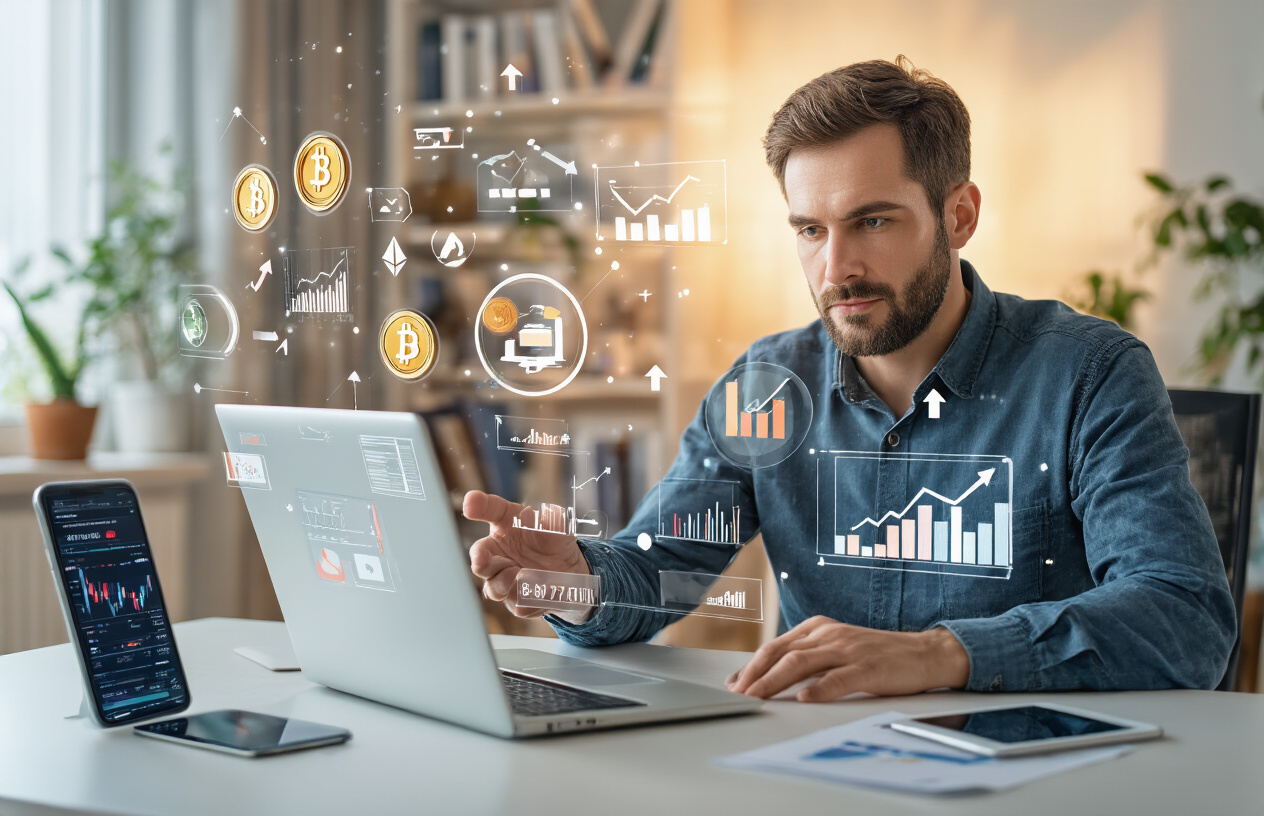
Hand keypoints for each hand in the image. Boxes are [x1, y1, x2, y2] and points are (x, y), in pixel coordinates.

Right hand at [463, 490, 590, 621]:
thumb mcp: (556, 526)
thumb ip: (551, 519)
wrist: (570, 570)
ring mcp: (504, 580)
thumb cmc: (553, 542)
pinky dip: (532, 599)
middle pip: (479, 558)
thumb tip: (550, 512)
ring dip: (505, 583)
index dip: (477, 505)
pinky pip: (518, 606)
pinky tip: (546, 590)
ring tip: (523, 574)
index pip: (489, 510)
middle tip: (483, 559)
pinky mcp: (517, 602)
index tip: (470, 505)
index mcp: (504, 527)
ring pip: (493, 588)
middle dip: (479, 559)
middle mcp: (498, 554)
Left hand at [726, 617, 969, 701]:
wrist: (923, 653)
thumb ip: (807, 660)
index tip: (733, 684)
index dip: (751, 665)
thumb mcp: (837, 650)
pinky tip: (804, 698)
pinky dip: (819, 688)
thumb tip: (770, 679)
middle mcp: (829, 635)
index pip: (775, 646)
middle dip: (755, 675)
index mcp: (818, 628)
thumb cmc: (877, 656)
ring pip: (802, 663)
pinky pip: (838, 678)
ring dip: (774, 682)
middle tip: (738, 694)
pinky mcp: (867, 667)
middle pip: (782, 653)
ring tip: (757, 697)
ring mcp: (848, 649)